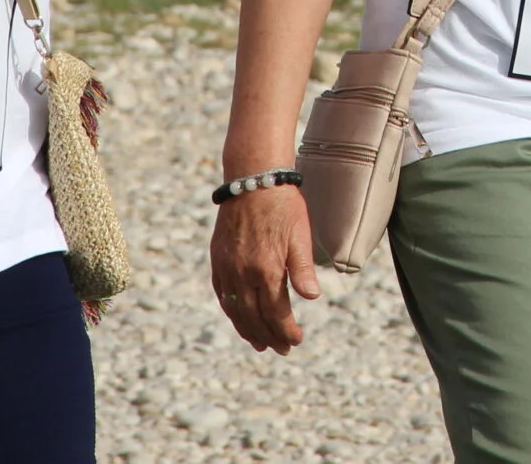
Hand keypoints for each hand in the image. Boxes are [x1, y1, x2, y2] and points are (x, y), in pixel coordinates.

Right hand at [210, 184, 321, 352]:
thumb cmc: (283, 207)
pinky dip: (231, 313)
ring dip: (248, 331)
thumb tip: (312, 297)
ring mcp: (227, 268)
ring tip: (261, 344)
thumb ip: (303, 269)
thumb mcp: (300, 236)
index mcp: (267, 269)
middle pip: (254, 317)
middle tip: (282, 349)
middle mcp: (244, 273)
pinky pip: (222, 295)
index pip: (276, 312)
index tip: (296, 341)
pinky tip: (240, 321)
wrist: (253, 181)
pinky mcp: (218, 261)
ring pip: (235, 310)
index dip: (286, 330)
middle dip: (269, 337)